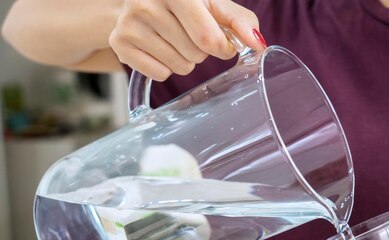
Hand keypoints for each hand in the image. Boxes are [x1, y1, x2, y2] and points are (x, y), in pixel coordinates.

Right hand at [109, 0, 265, 80]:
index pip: (209, 39)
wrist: (142, 1)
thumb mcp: (216, 6)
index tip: (221, 42)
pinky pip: (159, 74)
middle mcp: (146, 2)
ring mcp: (129, 23)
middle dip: (201, 51)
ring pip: (179, 66)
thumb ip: (241, 23)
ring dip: (185, 60)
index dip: (222, 48)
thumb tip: (258, 44)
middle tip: (189, 34)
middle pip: (195, 54)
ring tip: (174, 40)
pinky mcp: (119, 43)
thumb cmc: (188, 6)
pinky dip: (165, 68)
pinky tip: (159, 47)